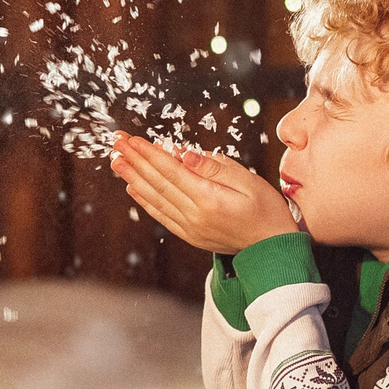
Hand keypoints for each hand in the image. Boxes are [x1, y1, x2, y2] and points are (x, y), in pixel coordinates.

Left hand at [109, 131, 296, 253]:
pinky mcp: (190, 235)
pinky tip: (133, 188)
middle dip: (134, 160)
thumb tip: (182, 153)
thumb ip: (214, 166)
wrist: (273, 249)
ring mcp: (190, 228)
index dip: (149, 153)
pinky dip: (145, 201)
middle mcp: (194, 215)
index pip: (170, 170)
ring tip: (116, 161)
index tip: (132, 139)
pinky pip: (161, 215)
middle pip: (157, 182)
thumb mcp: (248, 180)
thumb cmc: (266, 210)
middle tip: (116, 143)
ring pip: (154, 198)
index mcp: (208, 199)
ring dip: (133, 178)